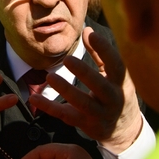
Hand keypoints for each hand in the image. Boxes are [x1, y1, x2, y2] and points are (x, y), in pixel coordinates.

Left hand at [29, 27, 141, 153]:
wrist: (124, 129)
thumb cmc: (115, 93)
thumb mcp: (113, 75)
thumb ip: (101, 54)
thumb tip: (87, 29)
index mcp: (121, 82)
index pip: (116, 65)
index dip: (105, 49)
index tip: (91, 34)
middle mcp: (114, 99)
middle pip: (100, 86)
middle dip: (84, 73)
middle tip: (67, 60)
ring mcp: (100, 114)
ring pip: (82, 104)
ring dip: (66, 91)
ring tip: (50, 77)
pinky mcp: (87, 125)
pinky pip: (66, 116)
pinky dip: (49, 108)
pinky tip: (35, 98)